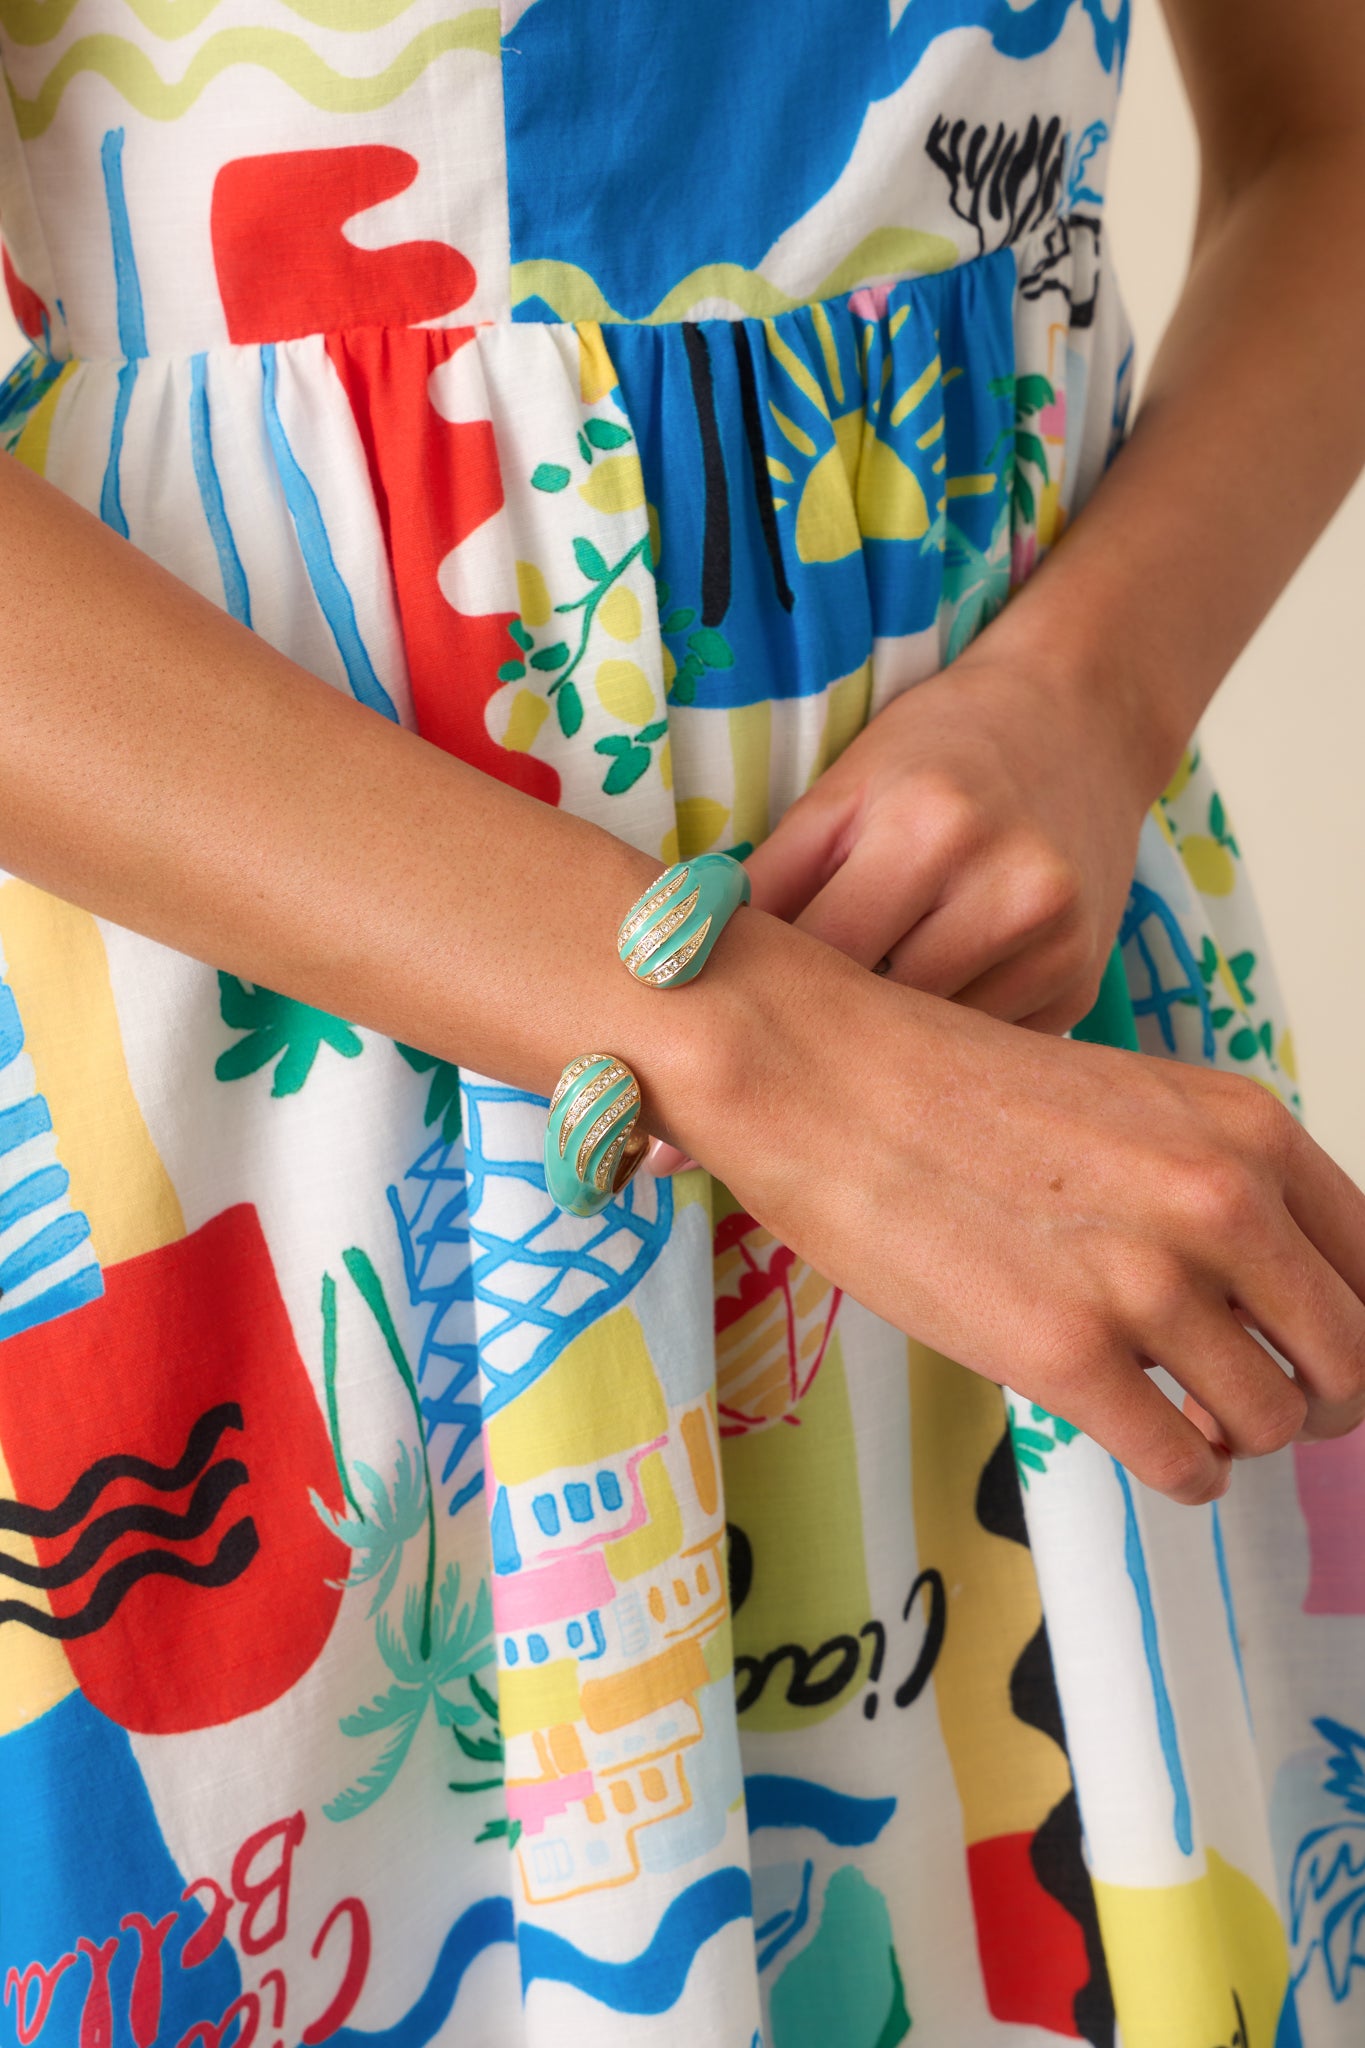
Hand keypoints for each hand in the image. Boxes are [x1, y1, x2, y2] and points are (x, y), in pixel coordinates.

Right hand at [672, 917, 1364, 1503]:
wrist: (824, 1077)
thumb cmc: (953, 1088)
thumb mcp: (1131, 1101)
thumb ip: (1216, 1179)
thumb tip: (1271, 1290)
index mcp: (1247, 1130)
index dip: (1354, 1333)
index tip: (1313, 1356)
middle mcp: (1219, 1203)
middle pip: (1350, 1361)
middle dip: (1317, 1402)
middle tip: (1261, 1405)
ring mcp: (1144, 1282)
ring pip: (1270, 1422)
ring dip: (1236, 1437)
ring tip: (1185, 1417)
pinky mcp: (1064, 1355)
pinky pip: (1184, 1466)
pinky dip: (1182, 1474)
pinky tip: (1143, 1441)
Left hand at [749, 647, 1156, 1028]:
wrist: (1077, 723)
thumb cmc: (935, 754)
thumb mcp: (841, 793)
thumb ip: (772, 881)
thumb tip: (693, 973)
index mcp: (933, 830)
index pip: (824, 955)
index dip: (765, 995)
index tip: (719, 1029)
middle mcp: (1009, 892)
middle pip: (881, 1016)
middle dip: (816, 1038)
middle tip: (762, 1061)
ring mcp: (1057, 947)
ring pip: (932, 1051)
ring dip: (877, 1056)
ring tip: (832, 1049)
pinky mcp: (1081, 989)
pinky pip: (980, 1052)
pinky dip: (936, 1052)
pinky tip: (910, 1034)